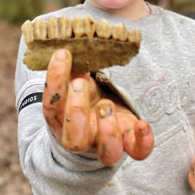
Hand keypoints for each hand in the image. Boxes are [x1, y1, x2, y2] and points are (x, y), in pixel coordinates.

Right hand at [42, 49, 153, 164]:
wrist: (97, 122)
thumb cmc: (83, 96)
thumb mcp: (73, 81)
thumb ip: (72, 68)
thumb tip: (72, 41)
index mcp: (61, 120)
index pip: (51, 105)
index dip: (55, 80)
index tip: (63, 54)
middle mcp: (82, 137)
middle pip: (74, 140)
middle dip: (77, 111)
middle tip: (80, 83)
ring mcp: (106, 143)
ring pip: (107, 152)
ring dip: (108, 129)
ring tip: (106, 103)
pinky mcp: (129, 142)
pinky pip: (139, 152)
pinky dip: (143, 141)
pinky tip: (142, 123)